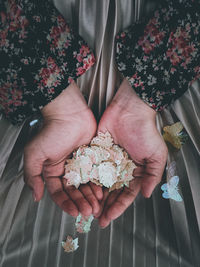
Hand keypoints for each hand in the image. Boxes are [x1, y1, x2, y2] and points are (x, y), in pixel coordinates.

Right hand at [24, 82, 102, 216]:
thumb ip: (32, 176)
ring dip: (90, 197)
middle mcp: (67, 170)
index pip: (59, 193)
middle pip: (74, 192)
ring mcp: (81, 165)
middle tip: (88, 212)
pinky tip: (102, 192)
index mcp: (53, 171)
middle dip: (80, 203)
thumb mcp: (35, 154)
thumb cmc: (52, 131)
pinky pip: (96, 175)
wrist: (70, 113)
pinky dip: (99, 185)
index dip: (66, 204)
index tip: (73, 212)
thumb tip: (36, 196)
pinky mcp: (93, 159)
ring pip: (86, 186)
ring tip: (96, 206)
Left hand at [97, 79, 167, 226]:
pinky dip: (86, 180)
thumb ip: (152, 176)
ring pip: (99, 183)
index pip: (126, 194)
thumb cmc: (145, 131)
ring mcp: (107, 161)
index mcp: (134, 171)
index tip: (108, 218)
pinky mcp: (96, 153)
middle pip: (111, 192)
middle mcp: (120, 169)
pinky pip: (90, 168)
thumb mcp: (156, 155)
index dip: (118, 207)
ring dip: (93, 196)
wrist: (129, 110)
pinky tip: (81, 190)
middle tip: (95, 218)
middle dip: (104, 206)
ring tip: (86, 208)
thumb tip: (145, 195)